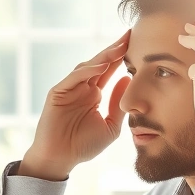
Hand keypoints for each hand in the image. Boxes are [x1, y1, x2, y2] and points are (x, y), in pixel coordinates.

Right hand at [19, 31, 131, 180]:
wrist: (60, 159)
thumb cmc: (82, 146)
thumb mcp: (110, 126)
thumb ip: (118, 105)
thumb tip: (128, 80)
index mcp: (93, 94)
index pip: (109, 71)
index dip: (122, 57)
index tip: (137, 44)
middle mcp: (81, 88)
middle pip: (99, 63)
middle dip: (114, 50)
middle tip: (129, 35)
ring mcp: (68, 89)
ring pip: (86, 67)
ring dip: (102, 57)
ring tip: (119, 47)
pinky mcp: (57, 94)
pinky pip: (72, 79)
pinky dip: (86, 71)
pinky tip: (100, 66)